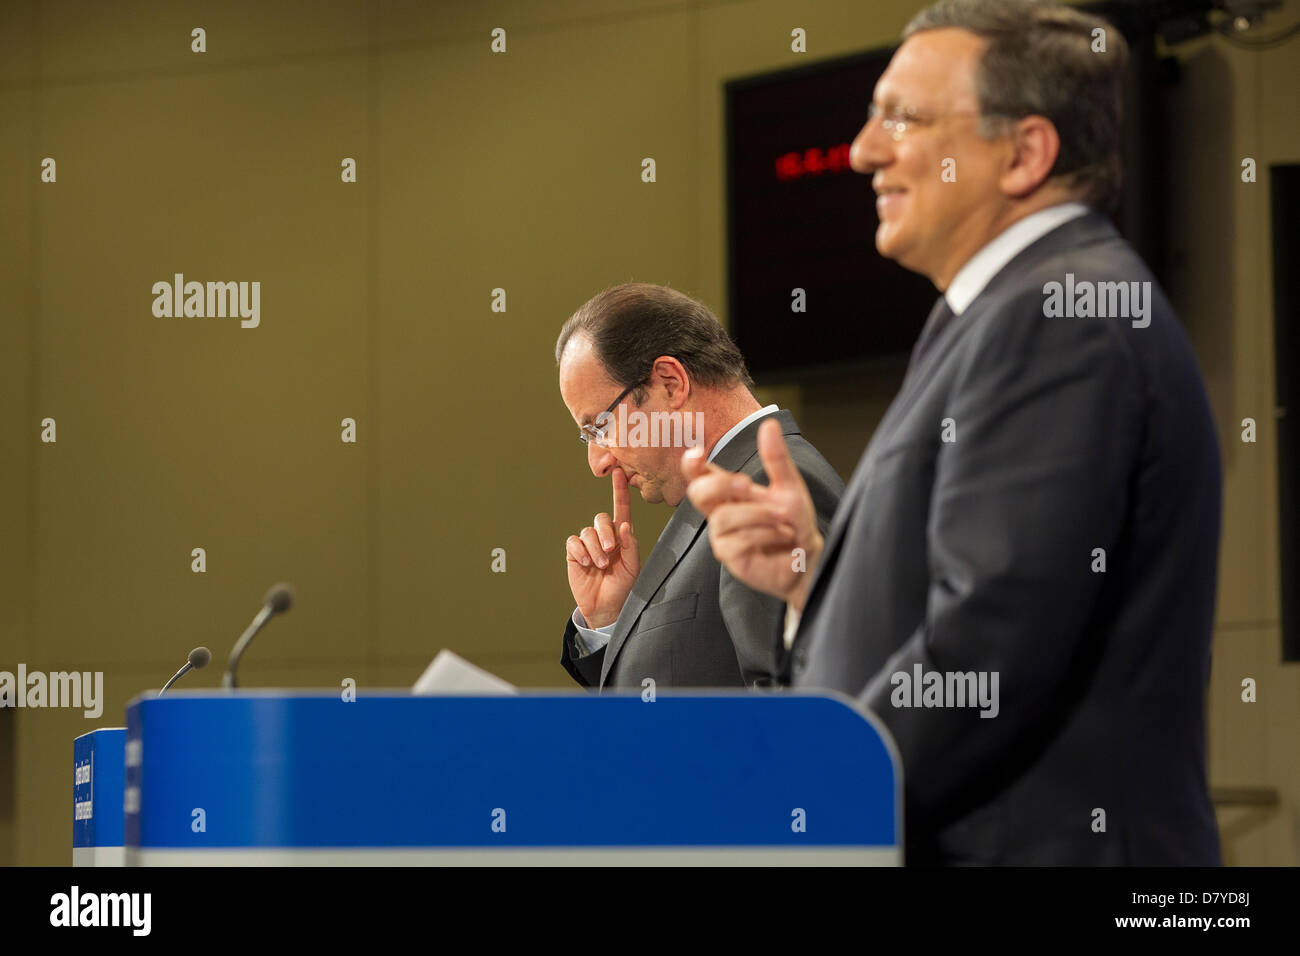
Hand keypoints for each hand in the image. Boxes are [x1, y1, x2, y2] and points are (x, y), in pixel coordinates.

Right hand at [565, 468, 640, 627]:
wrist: (605, 607)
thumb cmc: (623, 587)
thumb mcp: (633, 568)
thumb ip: (630, 546)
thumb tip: (624, 525)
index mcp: (621, 537)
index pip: (621, 509)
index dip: (620, 491)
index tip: (619, 472)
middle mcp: (604, 536)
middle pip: (601, 518)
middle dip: (605, 533)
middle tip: (609, 552)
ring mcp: (588, 544)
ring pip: (587, 532)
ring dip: (594, 548)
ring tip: (599, 565)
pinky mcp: (574, 553)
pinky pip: (574, 542)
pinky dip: (581, 551)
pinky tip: (586, 563)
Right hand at [682, 418, 822, 609]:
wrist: (806, 555)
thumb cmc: (794, 522)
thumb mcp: (789, 486)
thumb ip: (776, 458)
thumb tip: (769, 424)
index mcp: (730, 491)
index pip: (700, 475)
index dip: (691, 464)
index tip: (697, 454)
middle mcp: (721, 512)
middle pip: (698, 493)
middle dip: (721, 485)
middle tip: (747, 485)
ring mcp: (723, 535)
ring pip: (723, 517)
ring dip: (758, 515)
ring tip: (782, 519)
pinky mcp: (730, 557)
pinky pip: (737, 542)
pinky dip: (765, 535)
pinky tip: (780, 535)